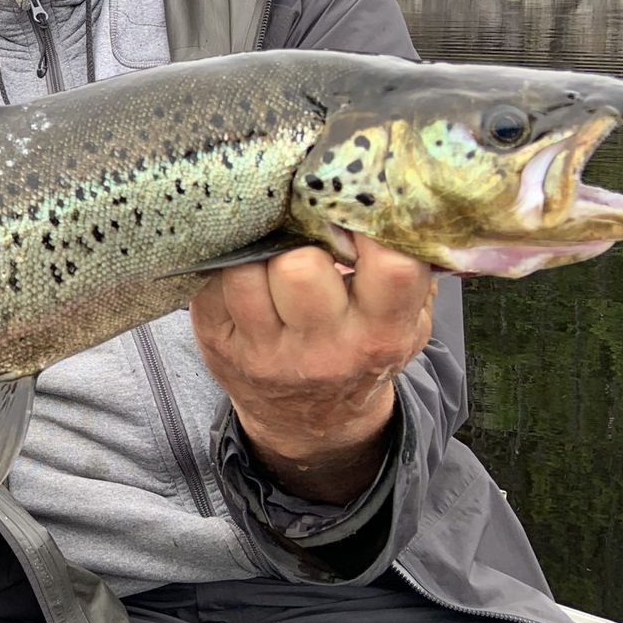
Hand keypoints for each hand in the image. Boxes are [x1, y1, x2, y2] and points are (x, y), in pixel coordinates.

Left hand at [189, 234, 434, 504]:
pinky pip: (211, 281)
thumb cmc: (360, 353)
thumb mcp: (407, 325)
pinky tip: (246, 273)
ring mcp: (262, 349)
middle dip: (303, 238)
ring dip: (259, 250)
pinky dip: (226, 266)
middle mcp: (321, 348)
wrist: (310, 425)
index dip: (373, 226)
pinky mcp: (216, 341)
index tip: (358, 207)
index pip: (391, 267)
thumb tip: (398, 197)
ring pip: (245, 269)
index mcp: (379, 335)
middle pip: (300, 266)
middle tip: (307, 233)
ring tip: (274, 250)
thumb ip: (411, 270)